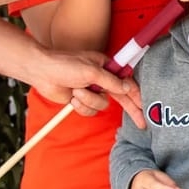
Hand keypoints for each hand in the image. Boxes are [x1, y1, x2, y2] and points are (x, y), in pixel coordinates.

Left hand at [25, 46, 144, 126]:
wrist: (42, 72)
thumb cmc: (64, 64)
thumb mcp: (91, 71)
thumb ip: (111, 81)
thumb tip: (128, 88)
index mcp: (107, 68)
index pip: (127, 83)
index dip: (137, 96)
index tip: (145, 107)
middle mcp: (101, 80)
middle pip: (121, 98)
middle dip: (129, 110)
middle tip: (141, 124)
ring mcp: (91, 91)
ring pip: (101, 106)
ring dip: (88, 101)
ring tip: (77, 91)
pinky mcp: (81, 101)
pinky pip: (89, 111)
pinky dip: (80, 105)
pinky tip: (72, 97)